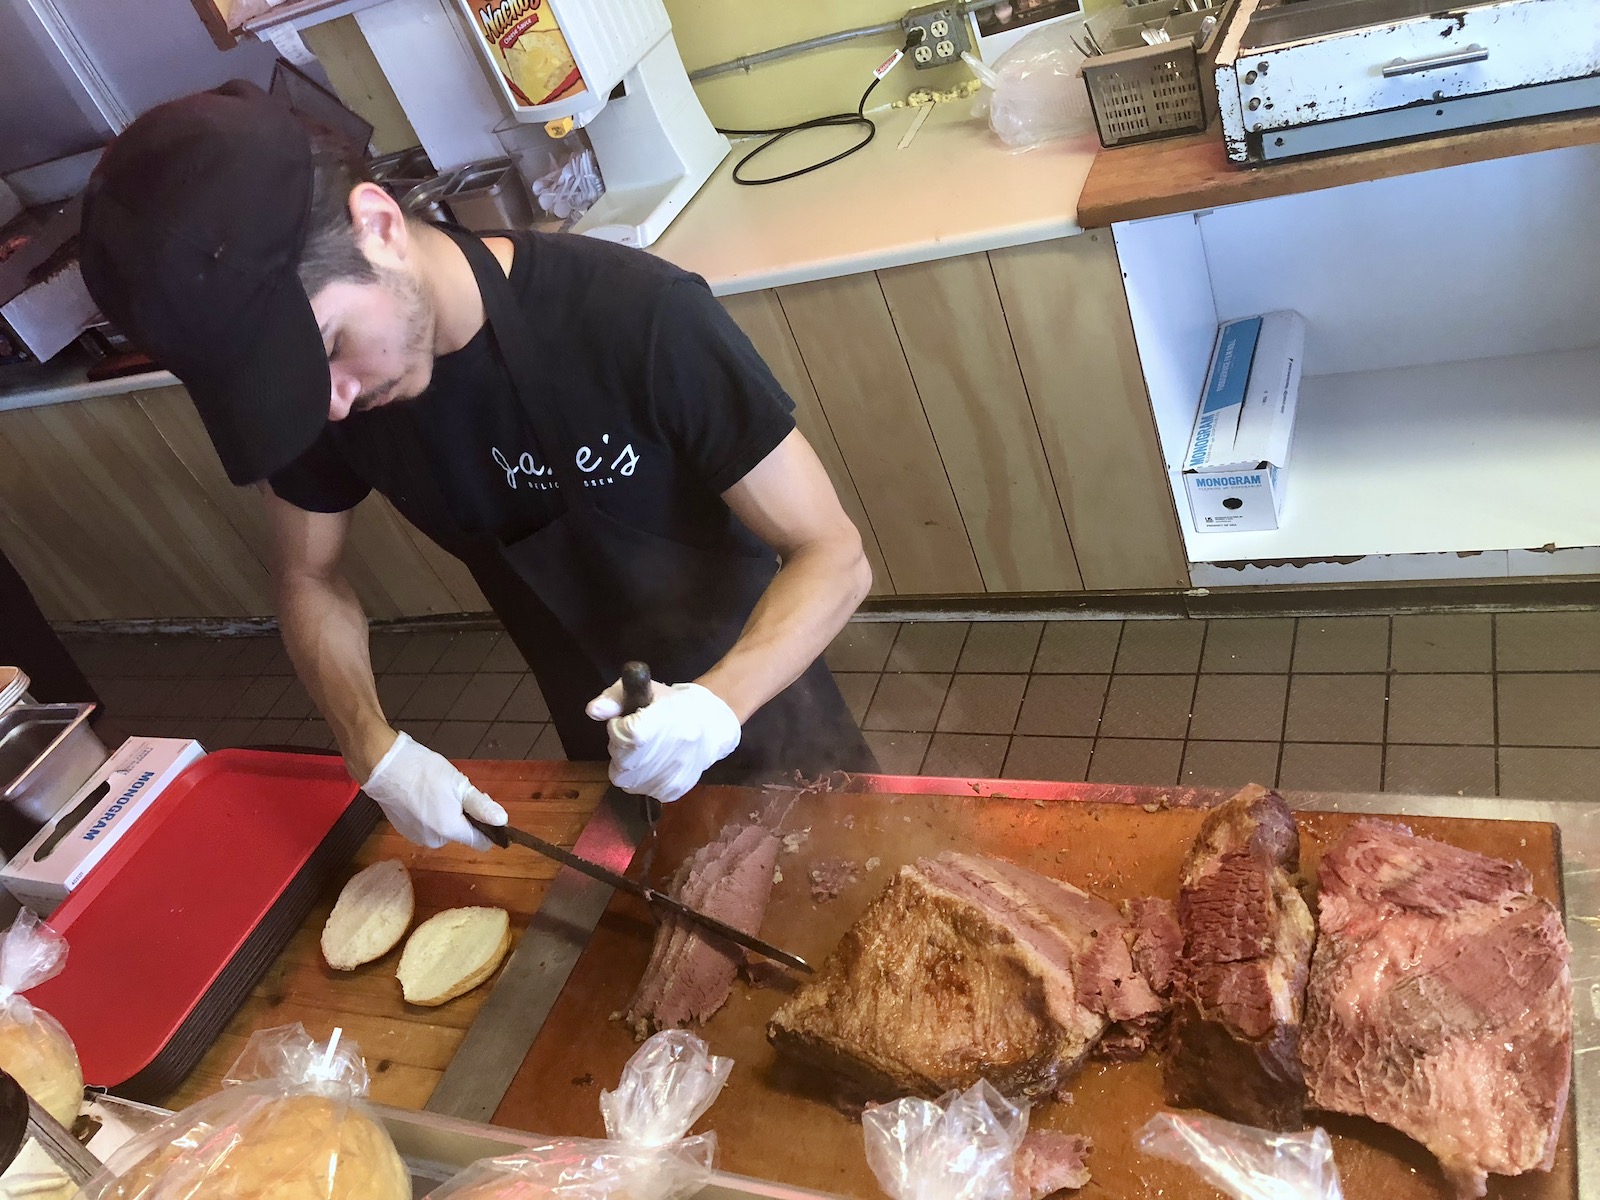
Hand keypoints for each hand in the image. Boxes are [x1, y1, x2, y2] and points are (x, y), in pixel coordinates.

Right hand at [361, 732, 507, 849]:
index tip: (483, 808)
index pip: (480, 842)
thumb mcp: (459, 785)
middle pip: (460, 833)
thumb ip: (481, 806)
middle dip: (463, 815)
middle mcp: (434, 840)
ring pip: (443, 828)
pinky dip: (429, 813)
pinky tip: (422, 794)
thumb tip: (502, 821)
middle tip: (455, 789)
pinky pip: (427, 825)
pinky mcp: (404, 830)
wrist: (383, 766)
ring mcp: (416, 836)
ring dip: (446, 813)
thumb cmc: (423, 772)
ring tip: (436, 789)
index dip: (487, 828)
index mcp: (450, 831)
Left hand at [586, 680, 740, 802]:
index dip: (619, 727)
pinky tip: (657, 763)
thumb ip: (613, 699)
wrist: (710, 725)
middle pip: (620, 763)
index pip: (621, 735)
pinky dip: (644, 779)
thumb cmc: (671, 705)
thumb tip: (593, 710)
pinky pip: (643, 790)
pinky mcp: (673, 792)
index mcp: (657, 726)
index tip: (631, 720)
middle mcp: (665, 755)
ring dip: (630, 767)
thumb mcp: (644, 690)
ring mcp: (669, 777)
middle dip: (622, 749)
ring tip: (647, 751)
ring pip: (626, 781)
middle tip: (638, 737)